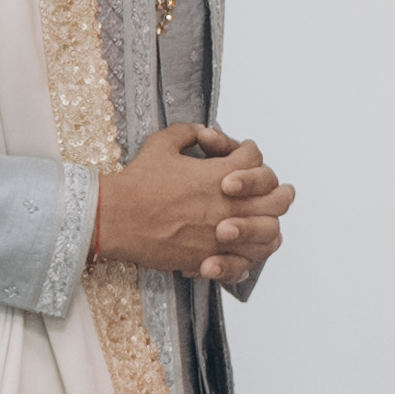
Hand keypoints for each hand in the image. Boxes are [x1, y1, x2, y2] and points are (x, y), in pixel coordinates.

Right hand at [96, 122, 293, 289]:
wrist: (116, 219)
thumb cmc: (136, 183)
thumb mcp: (161, 144)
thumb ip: (186, 132)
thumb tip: (201, 131)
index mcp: (219, 174)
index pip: (255, 158)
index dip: (249, 151)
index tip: (243, 152)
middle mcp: (228, 205)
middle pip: (277, 198)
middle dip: (278, 190)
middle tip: (277, 190)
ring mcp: (222, 234)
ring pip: (269, 232)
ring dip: (270, 224)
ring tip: (267, 221)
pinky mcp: (210, 257)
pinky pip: (246, 261)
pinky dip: (250, 255)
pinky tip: (246, 248)